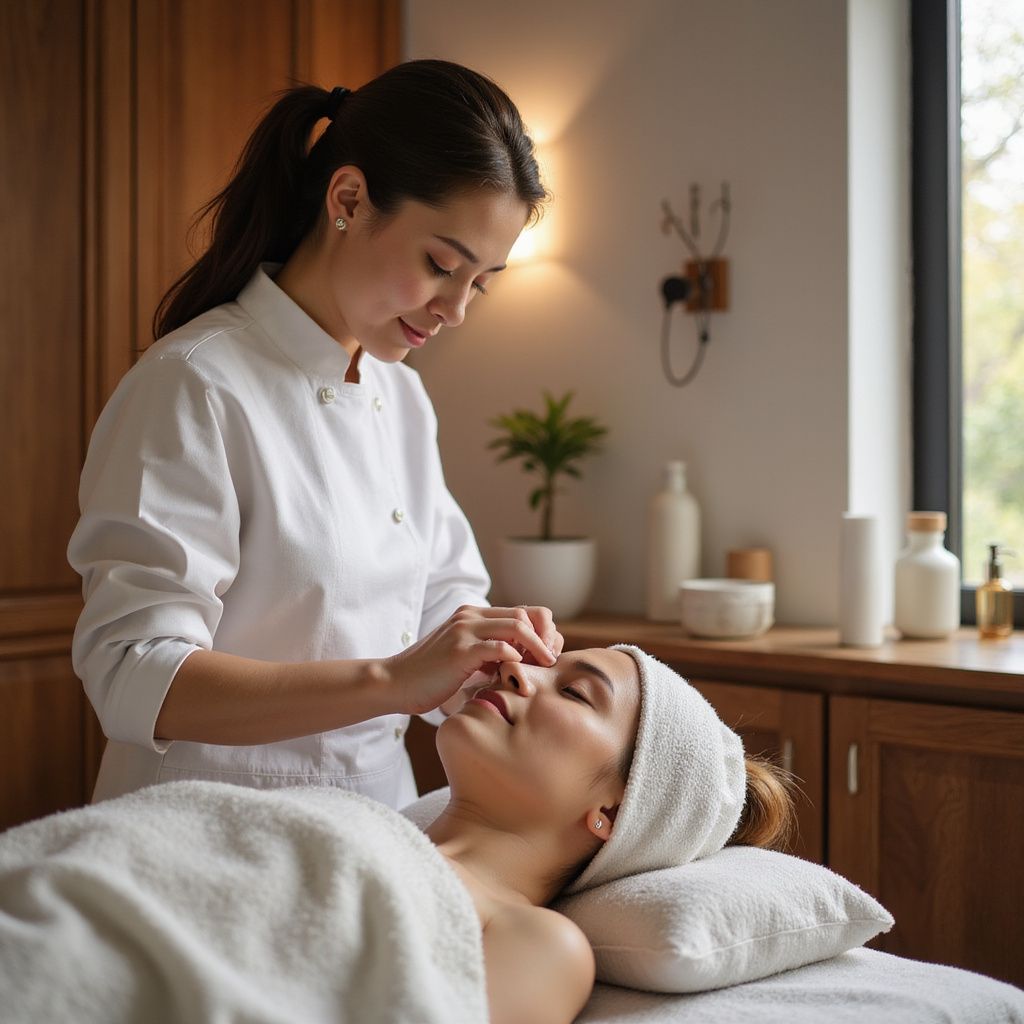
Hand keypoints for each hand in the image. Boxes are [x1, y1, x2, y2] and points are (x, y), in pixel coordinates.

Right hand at [381, 605, 561, 715]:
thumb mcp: (466, 659)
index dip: (542, 631)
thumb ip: (490, 654)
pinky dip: (515, 657)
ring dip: (538, 646)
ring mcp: (464, 630)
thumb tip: (521, 662)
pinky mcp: (459, 650)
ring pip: (517, 625)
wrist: (395, 682)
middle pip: (526, 614)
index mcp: (473, 615)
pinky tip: (518, 672)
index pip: (523, 611)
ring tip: (545, 665)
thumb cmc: (431, 677)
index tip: (548, 655)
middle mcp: (470, 616)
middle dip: (546, 637)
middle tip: (551, 660)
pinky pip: (498, 647)